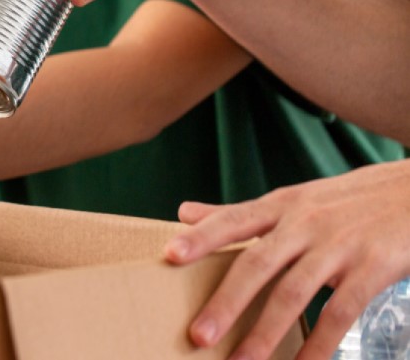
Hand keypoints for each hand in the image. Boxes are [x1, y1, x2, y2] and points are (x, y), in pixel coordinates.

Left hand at [164, 161, 409, 359]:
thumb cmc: (351, 200)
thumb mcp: (295, 198)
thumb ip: (240, 212)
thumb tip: (184, 212)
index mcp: (283, 205)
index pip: (233, 219)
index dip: (201, 237)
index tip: (169, 255)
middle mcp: (306, 223)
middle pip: (257, 264)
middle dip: (226, 302)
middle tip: (197, 335)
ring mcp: (339, 246)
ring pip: (293, 294)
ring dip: (264, 333)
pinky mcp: (373, 267)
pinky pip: (340, 313)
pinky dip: (319, 344)